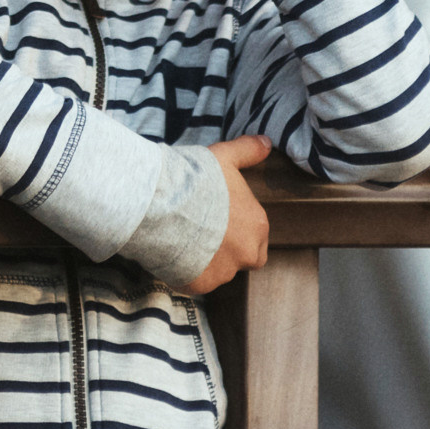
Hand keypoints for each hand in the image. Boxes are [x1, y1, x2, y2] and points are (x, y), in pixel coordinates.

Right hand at [179, 135, 272, 295]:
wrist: (163, 203)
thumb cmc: (196, 178)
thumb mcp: (224, 157)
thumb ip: (248, 151)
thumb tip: (266, 142)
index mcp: (257, 225)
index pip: (256, 237)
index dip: (237, 229)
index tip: (217, 220)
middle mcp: (247, 253)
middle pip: (243, 259)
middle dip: (227, 251)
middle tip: (203, 234)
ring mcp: (223, 273)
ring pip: (217, 272)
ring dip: (204, 262)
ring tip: (181, 240)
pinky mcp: (199, 286)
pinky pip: (193, 282)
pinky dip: (184, 273)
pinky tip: (171, 253)